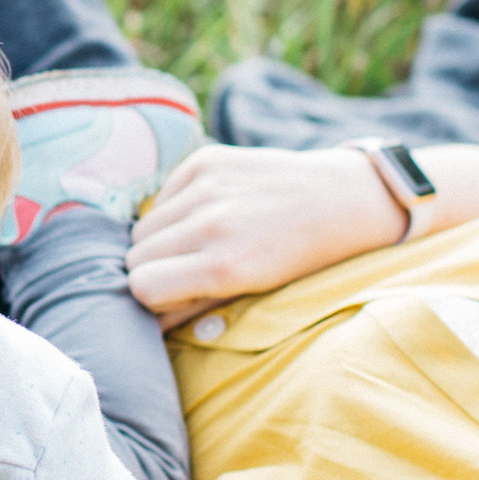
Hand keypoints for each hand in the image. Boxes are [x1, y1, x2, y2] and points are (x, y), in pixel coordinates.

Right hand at [125, 145, 405, 328]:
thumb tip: (148, 319)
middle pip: (136, 255)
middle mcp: (211, 224)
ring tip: (197, 243)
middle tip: (183, 270)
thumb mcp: (254, 294)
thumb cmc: (300, 259)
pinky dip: (176, 209)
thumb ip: (197, 306)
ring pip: (144, 225)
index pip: (143, 286)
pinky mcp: (207, 160)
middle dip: (153, 268)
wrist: (341, 200)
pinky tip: (209, 213)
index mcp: (225, 267)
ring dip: (161, 239)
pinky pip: (163, 195)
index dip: (153, 295)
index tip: (171, 295)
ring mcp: (208, 187)